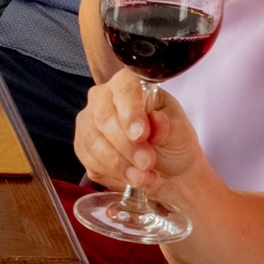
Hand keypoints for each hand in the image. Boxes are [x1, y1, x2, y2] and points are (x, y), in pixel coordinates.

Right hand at [72, 70, 209, 203]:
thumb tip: (156, 121)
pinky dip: (113, 175)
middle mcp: (103, 98)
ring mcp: (89, 122)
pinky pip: (90, 162)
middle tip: (147, 163)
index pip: (124, 90)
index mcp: (130, 84)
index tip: (141, 135)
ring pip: (93, 142)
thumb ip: (168, 126)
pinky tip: (133, 179)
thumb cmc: (173, 142)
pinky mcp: (83, 148)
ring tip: (143, 177)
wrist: (169, 171)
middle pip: (104, 117)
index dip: (130, 113)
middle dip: (126, 145)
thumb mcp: (180, 132)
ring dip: (119, 164)